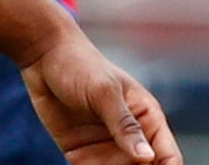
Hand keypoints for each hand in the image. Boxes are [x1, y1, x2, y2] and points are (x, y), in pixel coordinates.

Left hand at [19, 27, 179, 164]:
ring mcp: (105, 145)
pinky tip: (75, 156)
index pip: (168, 157)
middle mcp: (130, 136)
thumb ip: (125, 125)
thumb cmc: (79, 64)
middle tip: (112, 163)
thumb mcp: (103, 92)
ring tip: (88, 155)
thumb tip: (147, 157)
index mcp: (147, 118)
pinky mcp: (81, 151)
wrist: (40, 55)